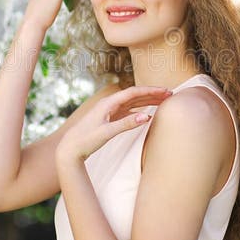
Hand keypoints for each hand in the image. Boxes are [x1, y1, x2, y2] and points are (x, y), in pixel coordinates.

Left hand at [56, 85, 172, 164]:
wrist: (69, 149)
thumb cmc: (86, 140)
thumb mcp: (107, 133)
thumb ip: (127, 124)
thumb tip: (148, 116)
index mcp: (108, 103)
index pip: (133, 92)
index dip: (151, 91)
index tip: (166, 91)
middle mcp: (109, 104)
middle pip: (134, 95)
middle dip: (152, 93)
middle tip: (170, 94)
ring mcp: (109, 111)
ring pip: (132, 102)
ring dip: (147, 100)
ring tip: (163, 100)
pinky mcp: (109, 118)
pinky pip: (128, 110)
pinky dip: (140, 109)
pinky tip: (148, 111)